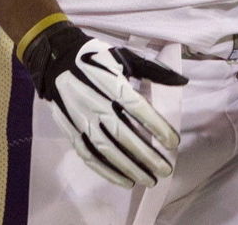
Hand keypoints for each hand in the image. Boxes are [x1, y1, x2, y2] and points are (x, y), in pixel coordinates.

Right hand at [20, 19, 185, 187]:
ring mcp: (80, 119)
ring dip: (129, 167)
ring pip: (107, 149)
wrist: (55, 59)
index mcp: (109, 82)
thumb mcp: (123, 56)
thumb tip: (182, 81)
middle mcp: (95, 103)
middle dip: (146, 155)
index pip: (137, 108)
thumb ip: (153, 70)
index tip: (173, 143)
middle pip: (123, 134)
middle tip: (165, 170)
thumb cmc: (94, 58)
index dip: (156, 126)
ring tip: (149, 179)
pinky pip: (89, 155)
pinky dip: (107, 170)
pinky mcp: (70, 130)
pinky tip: (125, 180)